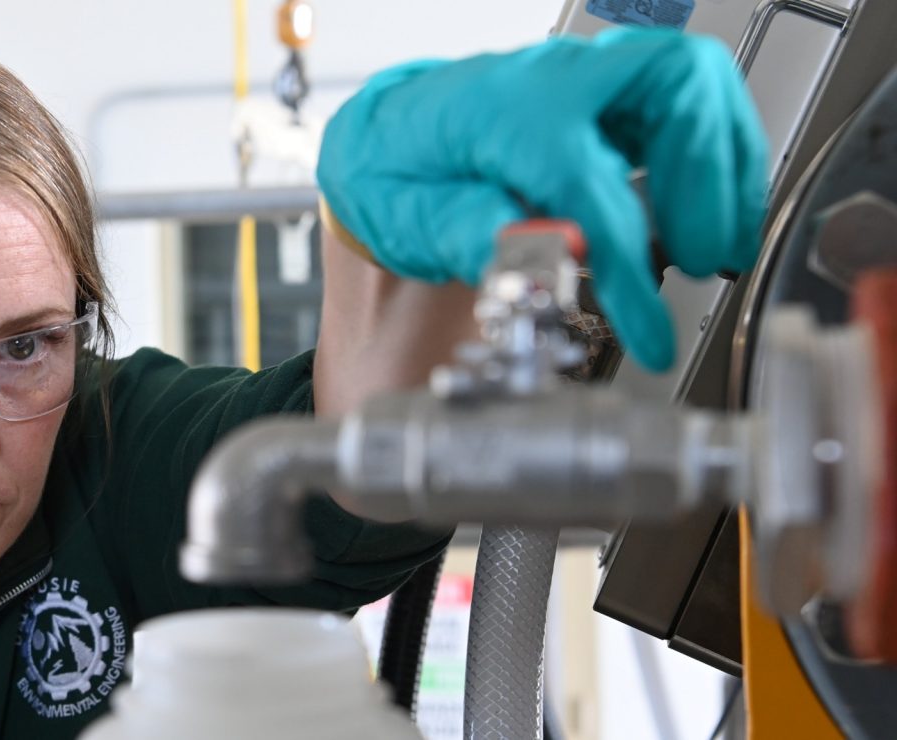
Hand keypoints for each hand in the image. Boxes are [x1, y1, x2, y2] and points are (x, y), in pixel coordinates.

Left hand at [316, 28, 767, 370]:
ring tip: (718, 246)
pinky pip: (691, 100)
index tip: (649, 332)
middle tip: (701, 257)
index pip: (591, 186)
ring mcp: (587, 78)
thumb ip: (473, 234)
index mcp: (502, 114)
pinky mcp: (609, 94)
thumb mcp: (407, 217)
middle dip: (707, 177)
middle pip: (675, 85)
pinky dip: (718, 154)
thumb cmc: (393, 172)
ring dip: (726, 166)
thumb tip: (545, 253)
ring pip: (697, 83)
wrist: (383, 136)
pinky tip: (711, 213)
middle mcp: (554, 81)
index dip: (629, 268)